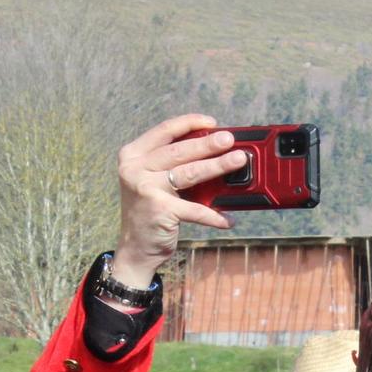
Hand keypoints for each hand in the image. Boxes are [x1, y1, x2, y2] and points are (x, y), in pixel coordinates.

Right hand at [111, 113, 248, 287]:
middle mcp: (134, 169)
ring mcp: (145, 188)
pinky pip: (195, 209)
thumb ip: (174, 165)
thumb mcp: (155, 182)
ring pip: (189, 173)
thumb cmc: (152, 211)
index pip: (164, 131)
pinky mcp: (159, 209)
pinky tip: (229, 219)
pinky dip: (214, 215)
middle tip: (230, 139)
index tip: (212, 122)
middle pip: (179, 151)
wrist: (135, 249)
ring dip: (217, 166)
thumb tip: (215, 150)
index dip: (189, 123)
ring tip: (238, 160)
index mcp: (133, 155)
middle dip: (208, 144)